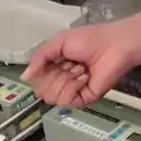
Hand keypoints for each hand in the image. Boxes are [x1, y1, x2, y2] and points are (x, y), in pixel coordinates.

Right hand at [21, 21, 138, 107]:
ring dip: (64, 80)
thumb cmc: (91, 39)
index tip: (56, 59)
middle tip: (71, 63)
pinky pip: (65, 101)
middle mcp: (62, 80)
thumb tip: (24, 77)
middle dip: (54, 75)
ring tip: (80, 68)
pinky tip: (84, 77)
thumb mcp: (59, 41)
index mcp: (56, 66)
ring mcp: (73, 91)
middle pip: (41, 90)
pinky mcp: (84, 99)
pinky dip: (72, 87)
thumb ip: (40, 57)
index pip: (36, 79)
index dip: (42, 69)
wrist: (116, 45)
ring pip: (50, 97)